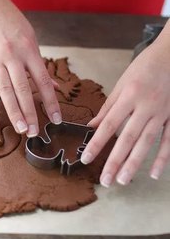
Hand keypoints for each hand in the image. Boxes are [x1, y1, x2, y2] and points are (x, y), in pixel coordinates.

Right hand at [0, 0, 61, 136]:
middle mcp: (13, 55)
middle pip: (24, 89)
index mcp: (29, 50)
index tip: (56, 119)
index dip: (50, 102)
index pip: (43, 81)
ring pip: (5, 90)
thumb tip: (54, 87)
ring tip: (21, 129)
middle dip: (31, 113)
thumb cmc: (10, 22)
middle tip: (35, 132)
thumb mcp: (31, 38)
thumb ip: (40, 65)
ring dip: (13, 112)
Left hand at [81, 25, 169, 186]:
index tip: (86, 158)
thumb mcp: (121, 84)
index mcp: (129, 96)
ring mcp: (162, 113)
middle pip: (128, 138)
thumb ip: (108, 108)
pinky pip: (169, 140)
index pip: (109, 125)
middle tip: (105, 180)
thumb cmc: (143, 68)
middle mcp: (145, 106)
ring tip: (123, 180)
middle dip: (115, 160)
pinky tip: (155, 174)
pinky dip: (163, 158)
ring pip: (147, 142)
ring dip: (135, 163)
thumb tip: (92, 126)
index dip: (97, 143)